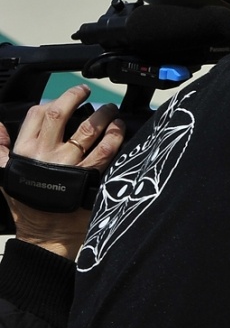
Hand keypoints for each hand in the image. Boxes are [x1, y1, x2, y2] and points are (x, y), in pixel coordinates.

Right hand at [0, 84, 124, 259]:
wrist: (45, 235)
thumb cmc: (29, 207)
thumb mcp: (5, 176)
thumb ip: (0, 150)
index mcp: (24, 153)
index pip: (36, 116)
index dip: (51, 103)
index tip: (63, 101)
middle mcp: (45, 155)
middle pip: (60, 114)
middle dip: (74, 97)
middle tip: (85, 91)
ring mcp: (68, 165)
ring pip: (88, 130)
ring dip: (102, 115)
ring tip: (110, 111)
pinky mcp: (89, 177)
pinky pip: (106, 151)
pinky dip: (115, 137)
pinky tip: (119, 130)